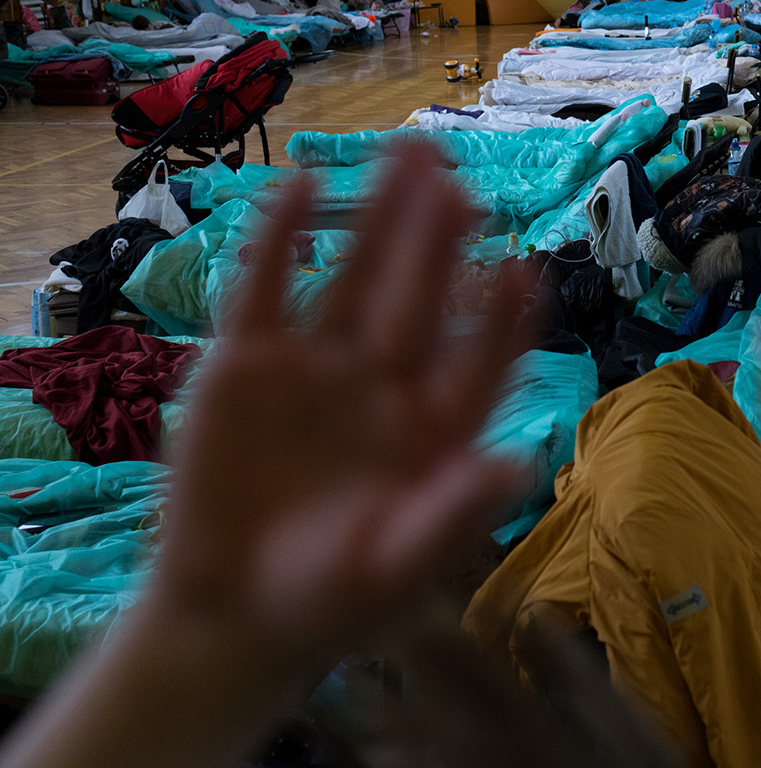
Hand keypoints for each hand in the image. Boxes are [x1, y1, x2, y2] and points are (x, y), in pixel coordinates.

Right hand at [157, 143, 529, 660]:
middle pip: (421, 297)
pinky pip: (268, 290)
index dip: (501, 316)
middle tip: (460, 173)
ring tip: (409, 153)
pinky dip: (282, 241)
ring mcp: (318, 365)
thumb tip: (522, 461)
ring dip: (381, 218)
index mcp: (437, 425)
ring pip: (356, 277)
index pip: (481, 357)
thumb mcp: (400, 566)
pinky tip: (302, 186)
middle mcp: (387, 382)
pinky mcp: (248, 363)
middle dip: (440, 237)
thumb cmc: (332, 598)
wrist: (231, 614)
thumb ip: (457, 513)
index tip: (521, 267)